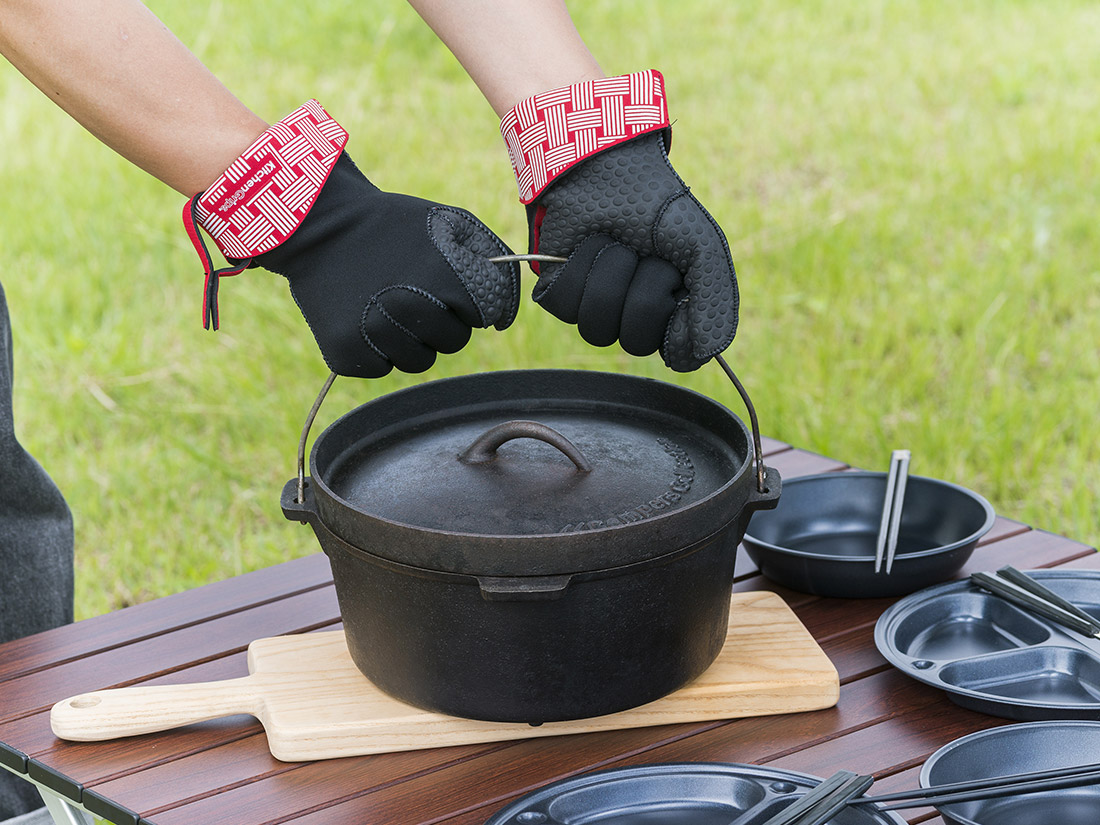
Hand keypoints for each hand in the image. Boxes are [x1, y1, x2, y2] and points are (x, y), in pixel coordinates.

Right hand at [185, 101, 518, 377]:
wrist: (319, 225)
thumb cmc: (393, 225)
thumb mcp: (449, 223)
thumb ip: (489, 261)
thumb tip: (502, 320)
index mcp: (446, 279)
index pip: (484, 315)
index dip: (467, 299)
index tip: (448, 285)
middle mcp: (412, 310)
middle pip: (454, 342)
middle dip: (442, 321)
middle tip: (413, 292)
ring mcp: (376, 336)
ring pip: (419, 361)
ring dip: (410, 339)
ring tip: (386, 303)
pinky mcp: (347, 354)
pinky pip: (382, 367)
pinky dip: (376, 349)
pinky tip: (362, 315)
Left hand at [501, 71, 737, 371]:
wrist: (601, 164)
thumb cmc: (655, 204)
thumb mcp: (701, 246)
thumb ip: (715, 301)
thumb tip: (707, 355)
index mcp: (673, 310)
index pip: (677, 353)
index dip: (676, 322)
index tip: (678, 285)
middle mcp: (634, 315)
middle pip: (635, 341)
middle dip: (643, 288)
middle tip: (646, 251)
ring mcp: (595, 306)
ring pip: (596, 328)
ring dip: (609, 274)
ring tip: (615, 241)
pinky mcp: (558, 293)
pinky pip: (564, 307)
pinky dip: (577, 268)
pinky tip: (586, 244)